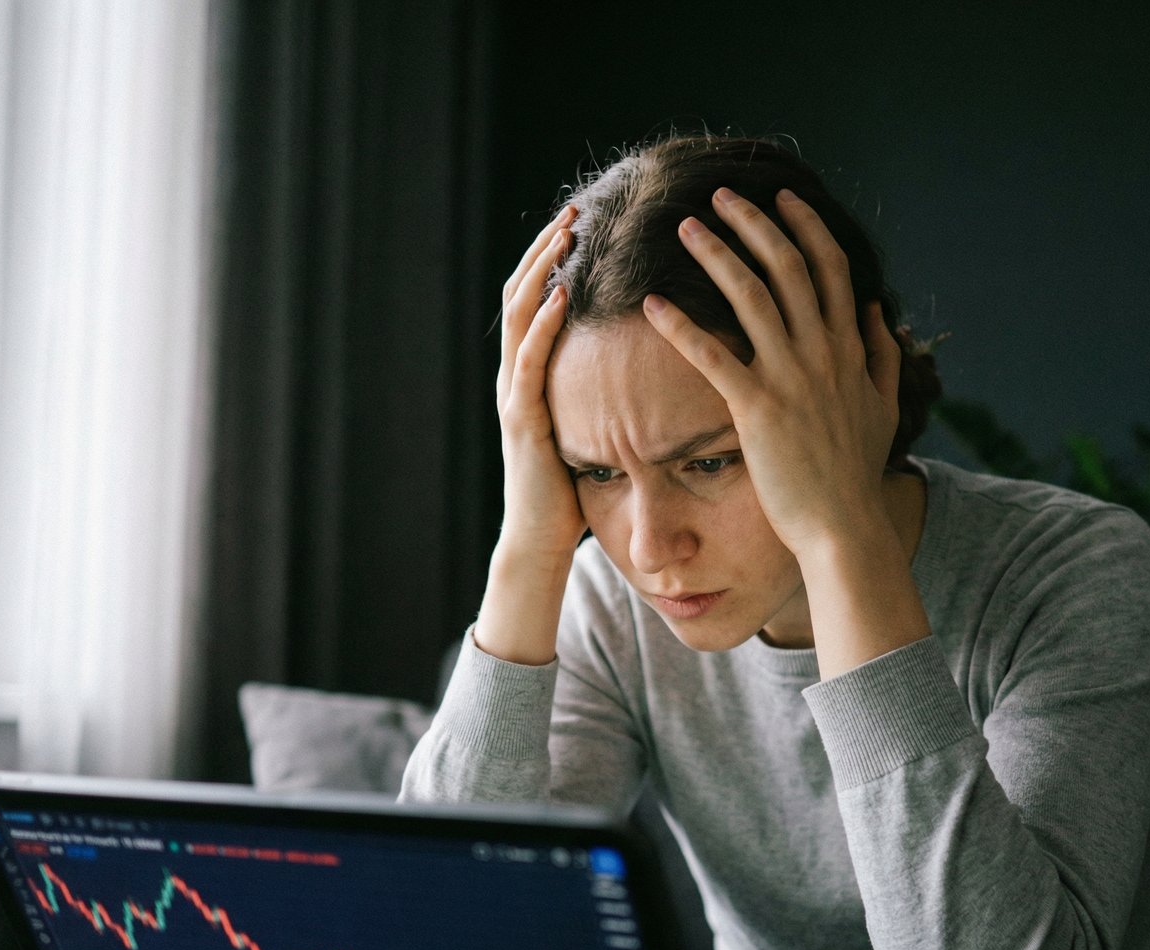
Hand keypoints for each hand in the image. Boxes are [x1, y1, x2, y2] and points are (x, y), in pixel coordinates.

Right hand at [495, 204, 585, 560]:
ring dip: (542, 270)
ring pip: (520, 316)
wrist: (541, 541)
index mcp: (533, 374)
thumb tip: (635, 362)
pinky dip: (544, 324)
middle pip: (522, 293)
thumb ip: (596, 391)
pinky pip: (529, 361)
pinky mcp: (522, 419)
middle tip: (574, 208)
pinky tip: (564, 295)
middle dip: (545, 248)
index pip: (537, 299)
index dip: (554, 258)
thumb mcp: (587, 426)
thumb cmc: (570, 490)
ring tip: (566, 234)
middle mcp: (516, 376)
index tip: (583, 219)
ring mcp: (514, 394)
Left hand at [642, 187, 902, 561]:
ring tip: (685, 228)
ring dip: (715, 254)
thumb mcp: (882, 406)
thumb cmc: (855, 473)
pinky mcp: (757, 408)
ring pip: (750, 295)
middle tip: (720, 197)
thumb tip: (879, 312)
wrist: (842, 526)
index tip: (780, 198)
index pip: (829, 267)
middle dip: (753, 223)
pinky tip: (651, 304)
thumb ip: (882, 354)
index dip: (803, 226)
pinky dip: (680, 325)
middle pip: (786, 266)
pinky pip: (712, 355)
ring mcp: (791, 378)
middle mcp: (822, 352)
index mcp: (849, 347)